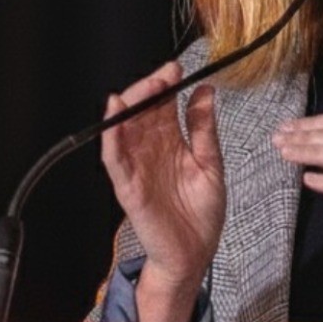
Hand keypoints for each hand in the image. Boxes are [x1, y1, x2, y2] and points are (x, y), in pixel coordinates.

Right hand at [102, 62, 225, 321]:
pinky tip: (114, 116)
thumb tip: (205, 90)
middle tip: (163, 76)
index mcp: (172, 141)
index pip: (163, 105)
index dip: (167, 85)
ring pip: (125, 128)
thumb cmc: (202, 212)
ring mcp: (137, 166)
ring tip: (144, 88)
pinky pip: (115, 159)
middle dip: (149, 90)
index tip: (176, 68)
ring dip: (132, 106)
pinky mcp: (128, 186)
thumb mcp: (210, 163)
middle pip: (142, 111)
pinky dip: (112, 136)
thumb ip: (204, 128)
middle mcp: (151, 149)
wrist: (195, 253)